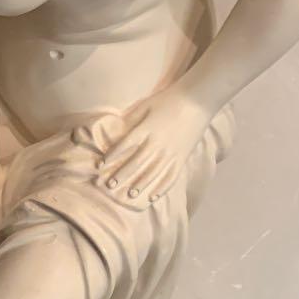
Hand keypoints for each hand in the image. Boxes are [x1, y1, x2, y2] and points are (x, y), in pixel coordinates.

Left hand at [99, 87, 210, 205]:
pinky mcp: (182, 157)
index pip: (125, 145)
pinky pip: (172, 176)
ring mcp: (172, 152)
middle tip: (109, 185)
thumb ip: (131, 119)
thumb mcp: (145, 105)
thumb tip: (115, 130)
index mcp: (147, 129)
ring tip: (130, 195)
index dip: (112, 155)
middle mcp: (158, 143)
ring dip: (141, 185)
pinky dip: (162, 188)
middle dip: (122, 175)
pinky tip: (153, 197)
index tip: (101, 165)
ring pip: (154, 173)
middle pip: (137, 162)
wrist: (197, 101)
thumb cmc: (168, 101)